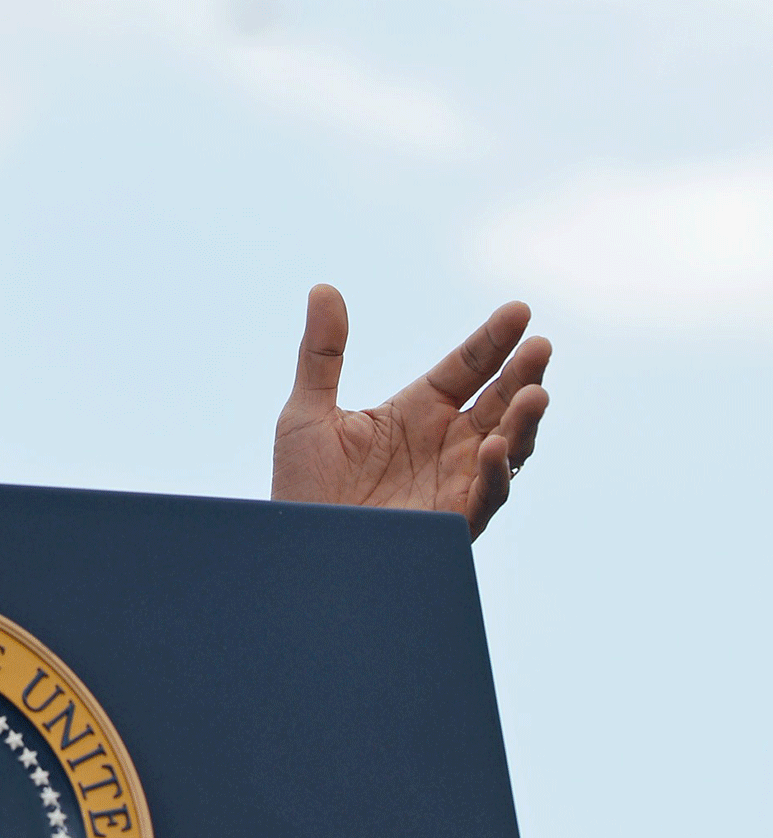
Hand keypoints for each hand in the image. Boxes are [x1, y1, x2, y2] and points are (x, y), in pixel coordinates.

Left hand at [271, 285, 549, 537]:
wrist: (297, 549)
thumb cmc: (302, 487)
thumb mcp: (307, 413)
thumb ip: (321, 354)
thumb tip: (324, 288)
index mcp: (416, 413)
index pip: (467, 368)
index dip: (493, 341)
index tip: (520, 310)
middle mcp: (445, 445)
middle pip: (499, 402)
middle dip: (523, 375)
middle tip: (540, 347)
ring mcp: (454, 482)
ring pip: (507, 448)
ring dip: (523, 422)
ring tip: (535, 393)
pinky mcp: (452, 522)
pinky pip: (485, 496)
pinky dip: (493, 472)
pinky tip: (492, 445)